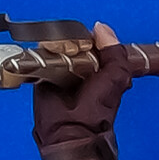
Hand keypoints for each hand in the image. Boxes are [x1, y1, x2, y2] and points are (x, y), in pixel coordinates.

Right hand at [32, 22, 130, 140]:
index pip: (93, 40)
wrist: (71, 131)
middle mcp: (80, 67)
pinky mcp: (42, 73)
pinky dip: (43, 51)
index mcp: (99, 68)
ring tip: (62, 56)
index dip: (90, 37)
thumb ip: (115, 52)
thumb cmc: (95, 111)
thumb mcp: (117, 77)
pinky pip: (40, 54)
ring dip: (58, 45)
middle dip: (73, 40)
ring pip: (56, 45)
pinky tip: (49, 56)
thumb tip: (102, 28)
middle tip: (75, 50)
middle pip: (73, 40)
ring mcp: (60, 69)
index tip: (90, 38)